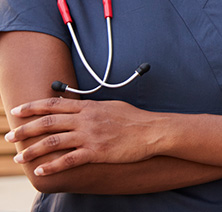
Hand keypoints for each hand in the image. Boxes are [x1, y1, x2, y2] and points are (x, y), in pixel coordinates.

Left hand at [5, 97, 158, 175]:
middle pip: (47, 123)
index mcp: (88, 107)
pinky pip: (68, 160)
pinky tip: (42, 170)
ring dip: (32, 150)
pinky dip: (52, 166)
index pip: (53, 104)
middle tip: (10, 136)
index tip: (17, 111)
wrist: (153, 131)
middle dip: (25, 129)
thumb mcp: (111, 106)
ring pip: (53, 142)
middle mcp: (85, 120)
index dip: (32, 107)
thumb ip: (91, 106)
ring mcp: (90, 136)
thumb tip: (78, 105)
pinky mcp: (96, 152)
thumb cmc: (135, 119)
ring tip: (20, 156)